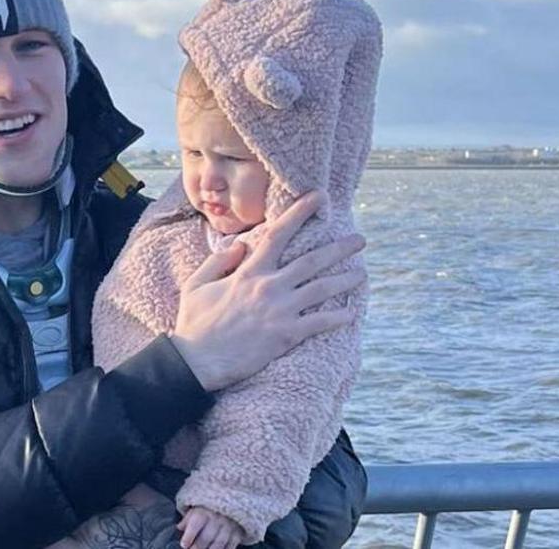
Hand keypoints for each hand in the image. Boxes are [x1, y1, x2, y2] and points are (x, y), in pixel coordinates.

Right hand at [170, 190, 366, 391]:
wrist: (197, 361)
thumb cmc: (195, 323)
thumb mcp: (197, 284)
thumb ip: (218, 261)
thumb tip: (240, 245)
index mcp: (248, 272)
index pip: (277, 235)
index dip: (299, 213)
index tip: (318, 198)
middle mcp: (269, 287)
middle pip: (312, 261)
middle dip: (339, 248)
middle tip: (361, 240)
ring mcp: (280, 311)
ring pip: (321, 289)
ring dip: (345, 280)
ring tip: (362, 274)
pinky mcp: (286, 335)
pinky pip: (319, 322)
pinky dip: (337, 317)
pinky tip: (351, 313)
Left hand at [177, 506, 244, 548]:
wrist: (231, 502)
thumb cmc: (209, 509)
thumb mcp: (196, 509)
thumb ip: (187, 520)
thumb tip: (179, 528)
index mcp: (204, 512)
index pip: (196, 524)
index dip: (189, 536)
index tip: (184, 544)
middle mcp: (217, 519)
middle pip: (206, 537)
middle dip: (198, 547)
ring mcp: (228, 527)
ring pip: (218, 544)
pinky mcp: (237, 535)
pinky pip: (230, 547)